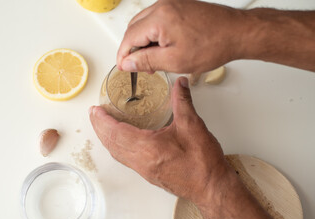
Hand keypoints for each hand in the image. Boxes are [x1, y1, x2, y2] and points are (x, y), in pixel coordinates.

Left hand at [89, 77, 293, 218]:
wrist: (211, 188)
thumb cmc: (203, 163)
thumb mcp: (192, 126)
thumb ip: (182, 101)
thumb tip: (179, 83)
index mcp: (147, 148)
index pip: (116, 132)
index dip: (103, 120)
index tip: (95, 110)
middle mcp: (141, 161)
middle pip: (112, 144)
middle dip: (100, 128)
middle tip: (94, 115)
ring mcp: (144, 170)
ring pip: (117, 153)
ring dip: (107, 138)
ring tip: (103, 125)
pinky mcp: (149, 174)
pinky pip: (125, 159)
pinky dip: (117, 147)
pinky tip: (121, 141)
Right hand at [116, 0, 245, 73]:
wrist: (237, 33)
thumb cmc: (213, 45)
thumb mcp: (174, 61)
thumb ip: (146, 61)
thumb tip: (127, 63)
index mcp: (159, 18)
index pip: (129, 37)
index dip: (124, 55)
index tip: (124, 68)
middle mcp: (163, 6)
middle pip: (134, 28)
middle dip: (133, 49)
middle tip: (140, 67)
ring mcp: (171, 3)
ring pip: (145, 24)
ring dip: (144, 42)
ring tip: (154, 60)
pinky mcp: (179, 6)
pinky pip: (157, 19)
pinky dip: (155, 34)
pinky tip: (163, 48)